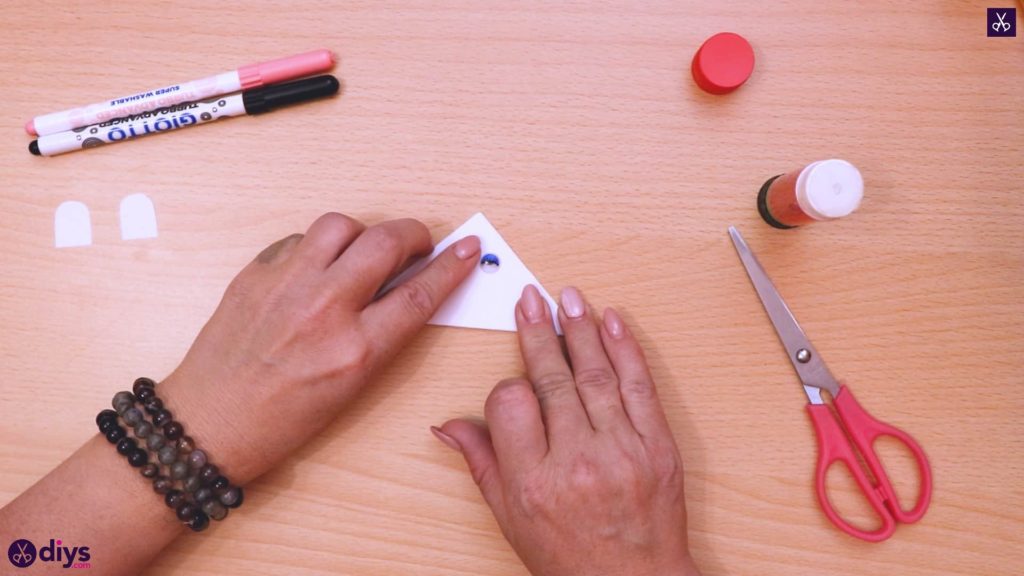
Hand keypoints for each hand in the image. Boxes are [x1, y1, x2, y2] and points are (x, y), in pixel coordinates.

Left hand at [158, 213, 479, 483]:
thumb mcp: (352, 386)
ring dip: (364, 233)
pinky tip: (318, 267)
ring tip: (364, 251)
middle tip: (418, 242)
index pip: (419, 292)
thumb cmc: (282, 418)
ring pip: (341, 226)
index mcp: (355, 351)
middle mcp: (323, 310)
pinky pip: (299, 239)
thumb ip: (383, 335)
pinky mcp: (255, 274)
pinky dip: (318, 246)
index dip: (452, 266)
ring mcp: (286, 286)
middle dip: (414, 234)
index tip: (466, 250)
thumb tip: (408, 289)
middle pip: (387, 243)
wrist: (211, 421)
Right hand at [435, 285, 699, 575]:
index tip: (513, 382)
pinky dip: (626, 350)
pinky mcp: (658, 446)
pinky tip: (611, 322)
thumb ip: (482, 464)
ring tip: (567, 298)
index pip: (511, 404)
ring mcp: (622, 451)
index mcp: (534, 481)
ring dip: (580, 330)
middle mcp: (578, 461)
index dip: (508, 386)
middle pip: (553, 379)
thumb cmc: (570, 558)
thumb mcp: (511, 519)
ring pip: (596, 375)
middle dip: (539, 333)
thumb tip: (448, 426)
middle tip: (530, 300)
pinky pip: (641, 387)